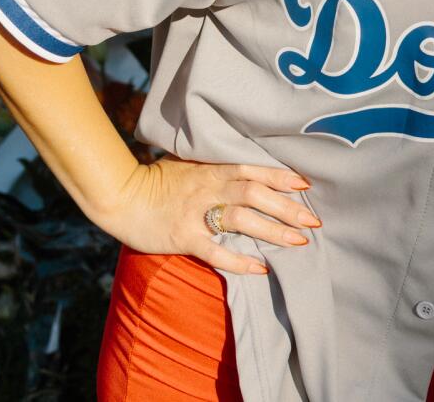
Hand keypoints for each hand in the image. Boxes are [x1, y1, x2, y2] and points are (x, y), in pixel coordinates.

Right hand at [96, 156, 319, 275]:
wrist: (119, 196)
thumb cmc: (154, 179)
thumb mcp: (186, 164)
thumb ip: (213, 166)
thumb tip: (241, 168)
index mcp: (211, 170)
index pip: (253, 170)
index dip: (280, 176)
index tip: (306, 185)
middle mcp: (208, 189)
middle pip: (256, 195)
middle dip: (287, 207)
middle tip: (314, 220)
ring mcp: (196, 213)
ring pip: (243, 220)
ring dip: (273, 231)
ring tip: (298, 241)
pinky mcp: (183, 237)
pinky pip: (216, 251)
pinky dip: (240, 261)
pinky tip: (261, 268)